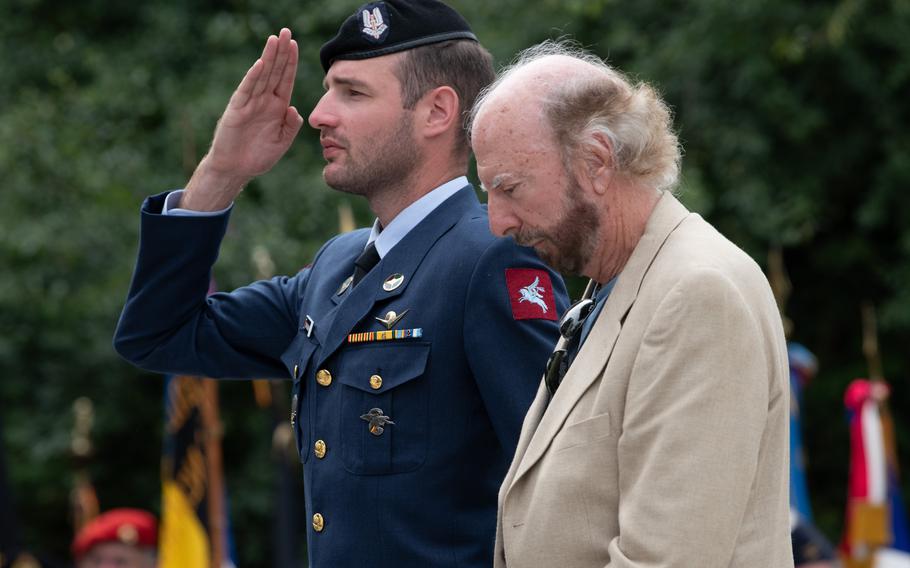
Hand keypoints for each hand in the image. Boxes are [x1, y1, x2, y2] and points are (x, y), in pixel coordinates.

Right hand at [183, 28, 303, 210]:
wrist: (236, 169)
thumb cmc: (258, 156)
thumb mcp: (282, 142)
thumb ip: (291, 126)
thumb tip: (295, 110)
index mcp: (277, 106)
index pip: (285, 79)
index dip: (290, 62)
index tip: (295, 44)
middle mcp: (264, 100)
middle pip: (274, 71)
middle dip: (280, 52)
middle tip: (285, 31)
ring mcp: (250, 103)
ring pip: (261, 76)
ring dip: (268, 59)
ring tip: (274, 40)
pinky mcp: (237, 109)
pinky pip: (247, 91)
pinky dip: (253, 78)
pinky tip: (260, 65)